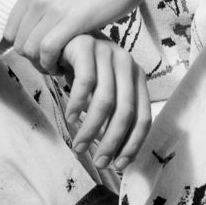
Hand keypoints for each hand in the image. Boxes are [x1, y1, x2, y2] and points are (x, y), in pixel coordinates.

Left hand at [0, 0, 157, 71]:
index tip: (39, 50)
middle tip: (50, 60)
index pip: (10, 27)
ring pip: (30, 48)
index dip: (22, 44)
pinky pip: (48, 50)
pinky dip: (52, 63)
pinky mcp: (72, 21)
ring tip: (57, 64)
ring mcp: (53, 9)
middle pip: (18, 41)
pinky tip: (64, 65)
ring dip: (41, 63)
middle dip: (31, 57)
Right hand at [61, 34, 150, 170]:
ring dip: (92, 129)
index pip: (144, 116)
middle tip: (100, 162)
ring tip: (80, 146)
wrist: (61, 39)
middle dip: (113, 142)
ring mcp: (108, 52)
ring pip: (106, 100)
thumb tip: (116, 156)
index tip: (120, 165)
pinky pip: (85, 82)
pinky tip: (71, 118)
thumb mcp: (103, 93)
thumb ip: (113, 116)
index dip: (133, 143)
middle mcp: (128, 64)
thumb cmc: (84, 72)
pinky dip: (78, 104)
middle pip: (127, 112)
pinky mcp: (87, 46)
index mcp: (137, 78)